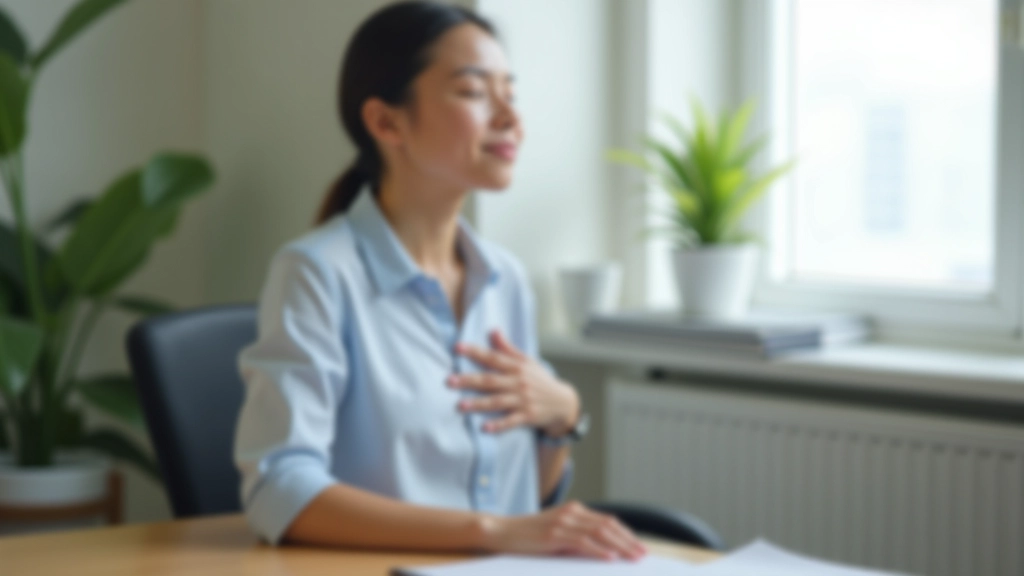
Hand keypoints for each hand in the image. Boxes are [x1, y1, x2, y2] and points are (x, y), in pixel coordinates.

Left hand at [449, 329, 579, 436]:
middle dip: (469, 380)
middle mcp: (519, 382)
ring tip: (460, 406)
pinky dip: (498, 425)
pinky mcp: (528, 416)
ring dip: (478, 404)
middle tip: (449, 381)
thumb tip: (493, 330)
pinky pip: (511, 421)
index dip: (475, 352)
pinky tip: (484, 428)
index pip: (493, 357)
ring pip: (498, 401)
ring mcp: (523, 400)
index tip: (457, 347)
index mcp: (517, 367)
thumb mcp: (527, 362)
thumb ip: (507, 348)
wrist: (563, 402)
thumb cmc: (540, 380)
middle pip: (491, 380)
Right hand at [479, 501, 646, 560]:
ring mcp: (563, 522)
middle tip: (643, 554)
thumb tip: (603, 551)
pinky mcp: (554, 534)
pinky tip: (610, 559)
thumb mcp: (557, 532)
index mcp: (575, 510)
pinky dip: (598, 550)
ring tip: (633, 558)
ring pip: (599, 533)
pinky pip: (582, 542)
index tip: (639, 547)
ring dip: (619, 546)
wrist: (502, 530)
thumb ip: (577, 537)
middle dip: (628, 540)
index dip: (626, 534)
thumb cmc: (529, 535)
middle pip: (608, 525)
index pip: (607, 521)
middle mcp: (572, 512)